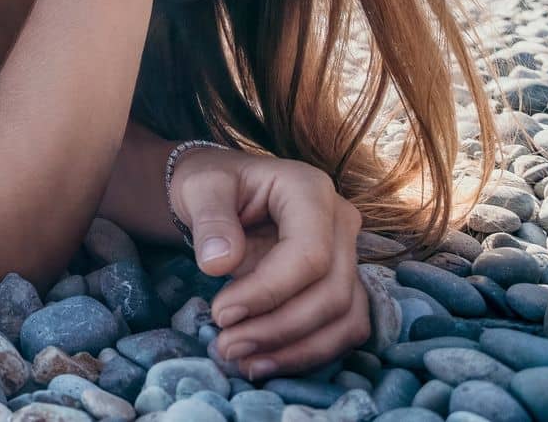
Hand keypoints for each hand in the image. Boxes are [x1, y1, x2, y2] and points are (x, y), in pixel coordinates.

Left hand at [169, 147, 370, 379]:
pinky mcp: (342, 284)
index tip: (221, 314)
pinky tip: (265, 362)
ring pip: (344, 317)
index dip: (268, 292)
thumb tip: (219, 264)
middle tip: (227, 346)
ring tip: (243, 361)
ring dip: (296, 349)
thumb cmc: (213, 186)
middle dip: (279, 328)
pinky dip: (308, 352)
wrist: (222, 194)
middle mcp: (340, 221)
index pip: (309, 254)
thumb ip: (210, 220)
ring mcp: (347, 254)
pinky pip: (342, 328)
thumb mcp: (199, 188)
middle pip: (331, 291)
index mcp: (309, 189)